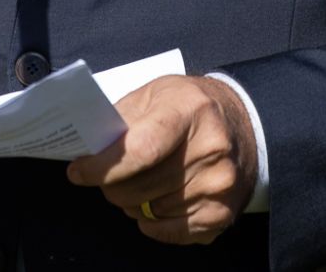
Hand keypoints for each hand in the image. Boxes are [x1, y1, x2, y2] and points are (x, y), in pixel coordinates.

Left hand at [66, 75, 256, 245]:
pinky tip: (154, 202)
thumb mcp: (157, 93)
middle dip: (111, 186)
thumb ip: (122, 119)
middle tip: (107, 176)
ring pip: (150, 212)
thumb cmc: (192, 107)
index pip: (140, 149)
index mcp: (189, 110)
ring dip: (133, 203)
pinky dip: (152, 223)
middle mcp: (210, 148)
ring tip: (140, 183)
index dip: (102, 167)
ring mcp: (219, 184)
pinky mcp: (222, 213)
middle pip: (140, 186)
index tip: (78, 172)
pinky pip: (169, 233)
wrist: (247, 124)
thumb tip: (88, 150)